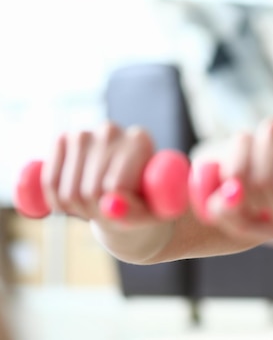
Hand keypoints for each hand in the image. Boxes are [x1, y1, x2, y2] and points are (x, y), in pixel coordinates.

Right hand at [34, 123, 162, 225]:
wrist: (126, 190)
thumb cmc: (146, 202)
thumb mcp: (152, 213)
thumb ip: (135, 213)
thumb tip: (110, 207)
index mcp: (140, 140)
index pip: (115, 187)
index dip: (116, 210)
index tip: (126, 210)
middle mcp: (111, 130)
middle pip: (91, 191)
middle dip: (98, 211)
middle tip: (109, 209)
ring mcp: (83, 133)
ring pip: (69, 192)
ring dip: (79, 210)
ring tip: (96, 204)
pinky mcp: (61, 140)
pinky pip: (50, 183)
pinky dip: (58, 203)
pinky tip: (74, 201)